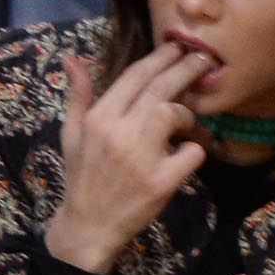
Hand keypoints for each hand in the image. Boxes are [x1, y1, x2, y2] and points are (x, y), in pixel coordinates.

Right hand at [43, 42, 210, 274]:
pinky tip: (184, 154)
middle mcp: (119, 134)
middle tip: (202, 60)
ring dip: (186, 114)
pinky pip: (192, 152)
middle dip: (186, 68)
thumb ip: (77, 95)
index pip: (135, 76)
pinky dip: (194, 150)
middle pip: (161, 88)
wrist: (88, 227)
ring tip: (184, 121)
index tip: (178, 46)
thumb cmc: (83, 177)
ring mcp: (140, 158)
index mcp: (98, 119)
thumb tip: (72, 57)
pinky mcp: (160, 182)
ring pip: (175, 114)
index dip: (160, 56)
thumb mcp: (72, 134)